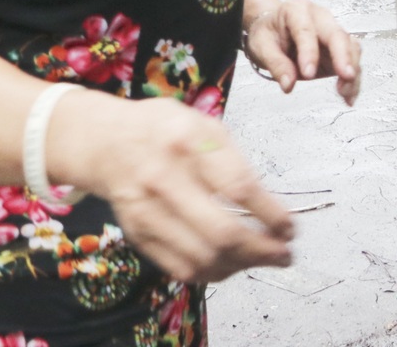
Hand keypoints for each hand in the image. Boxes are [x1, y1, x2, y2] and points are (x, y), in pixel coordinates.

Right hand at [52, 92, 293, 283]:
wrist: (105, 142)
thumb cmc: (164, 129)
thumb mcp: (202, 124)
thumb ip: (233, 161)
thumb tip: (268, 207)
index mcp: (188, 141)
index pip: (238, 188)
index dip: (271, 214)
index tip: (290, 227)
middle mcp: (164, 179)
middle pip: (221, 232)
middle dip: (262, 251)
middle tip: (284, 254)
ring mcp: (148, 212)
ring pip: (203, 258)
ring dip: (242, 266)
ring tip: (264, 260)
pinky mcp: (138, 236)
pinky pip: (182, 268)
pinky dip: (214, 272)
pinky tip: (232, 264)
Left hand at [244, 0, 360, 103]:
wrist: (274, 29)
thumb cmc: (269, 34)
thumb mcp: (261, 46)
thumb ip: (276, 64)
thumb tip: (288, 84)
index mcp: (297, 10)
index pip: (306, 30)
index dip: (309, 52)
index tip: (308, 74)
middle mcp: (320, 17)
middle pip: (337, 34)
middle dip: (343, 56)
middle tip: (346, 76)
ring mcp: (333, 31)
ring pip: (351, 46)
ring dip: (351, 69)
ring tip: (345, 92)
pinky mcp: (340, 48)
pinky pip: (352, 61)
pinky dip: (354, 80)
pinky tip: (349, 96)